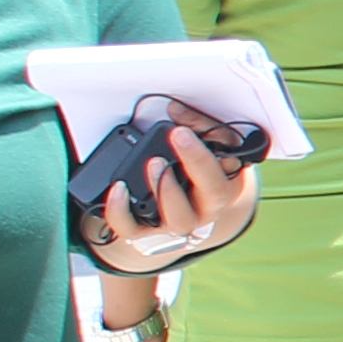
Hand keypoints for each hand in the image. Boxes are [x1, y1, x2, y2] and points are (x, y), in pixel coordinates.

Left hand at [89, 129, 259, 269]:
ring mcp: (178, 222)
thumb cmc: (202, 165)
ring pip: (177, 220)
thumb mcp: (208, 141)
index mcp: (225, 186)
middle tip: (168, 145)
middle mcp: (206, 210)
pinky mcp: (148, 231)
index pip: (223, 174)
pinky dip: (120, 212)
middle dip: (190, 170)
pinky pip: (132, 230)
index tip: (179, 131)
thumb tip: (175, 110)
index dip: (201, 156)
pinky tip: (117, 189)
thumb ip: (197, 123)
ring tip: (151, 163)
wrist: (192, 197)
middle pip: (210, 198)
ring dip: (163, 191)